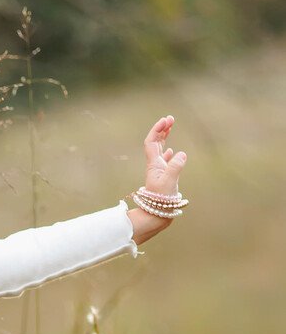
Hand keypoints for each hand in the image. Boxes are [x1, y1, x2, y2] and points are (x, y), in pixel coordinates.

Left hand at [127, 115, 187, 244]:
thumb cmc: (161, 199)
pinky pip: (165, 161)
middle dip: (162, 130)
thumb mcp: (170, 181)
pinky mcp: (164, 178)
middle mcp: (154, 166)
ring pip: (160, 150)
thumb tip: (181, 154)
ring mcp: (159, 171)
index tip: (166, 120)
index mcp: (154, 164)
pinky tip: (172, 151)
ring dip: (164, 138)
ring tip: (170, 127)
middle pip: (155, 143)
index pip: (151, 142)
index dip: (157, 130)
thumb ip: (175, 166)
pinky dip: (168, 153)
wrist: (156, 214)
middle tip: (170, 119)